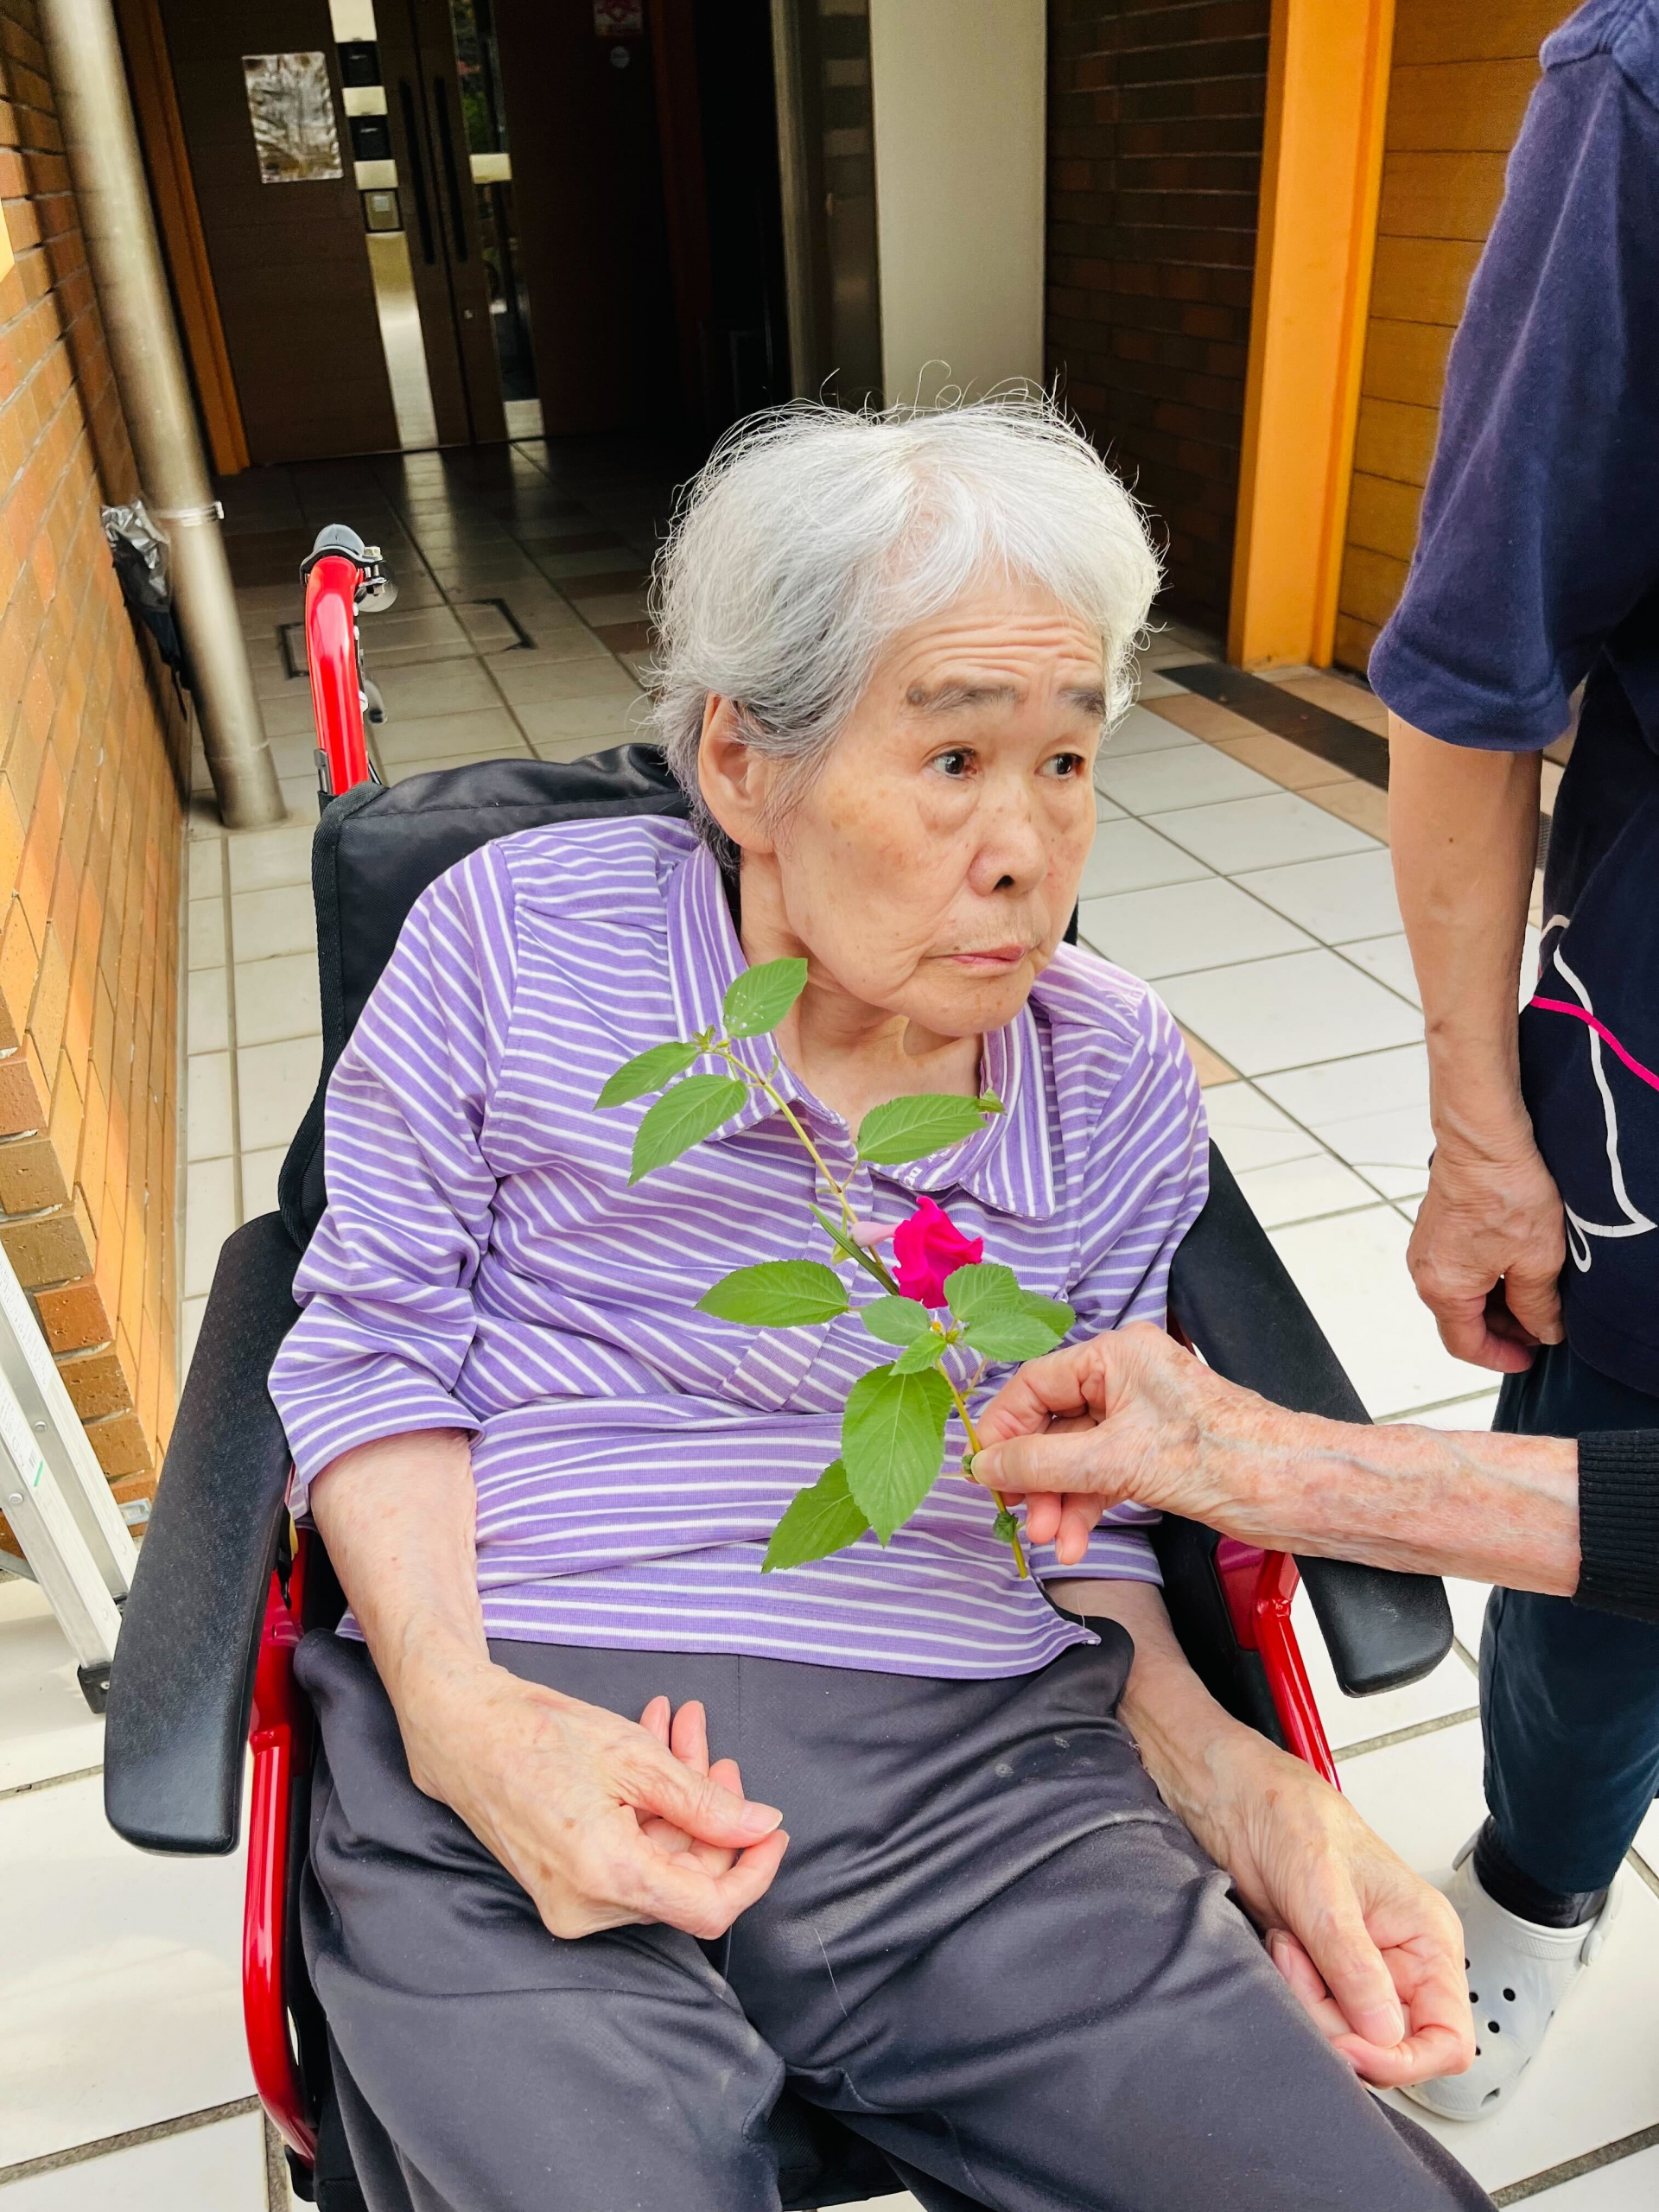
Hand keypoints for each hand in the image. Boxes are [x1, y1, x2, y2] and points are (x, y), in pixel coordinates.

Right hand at [394, 1648, 787, 1940]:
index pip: (709, 1910)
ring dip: (677, 1800)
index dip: (752, 1874)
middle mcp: (587, 1908)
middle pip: (684, 1879)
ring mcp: (571, 1903)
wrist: (462, 1734)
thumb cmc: (540, 1735)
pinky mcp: (562, 1887)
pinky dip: (645, 1810)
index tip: (772, 1832)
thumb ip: (705, 1802)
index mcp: (608, 1878)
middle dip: (709, 1812)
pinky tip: (651, 1749)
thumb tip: (760, 1826)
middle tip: (712, 1751)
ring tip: (679, 1730)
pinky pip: (626, 1858)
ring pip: (657, 1860)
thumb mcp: (635, 1758)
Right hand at [970, 1322, 1294, 1564]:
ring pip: (1075, 1458)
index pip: (1035, 1385)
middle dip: (1036, 1478)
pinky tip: (1075, 1539)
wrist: (1289, 1490)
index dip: (1005, 1430)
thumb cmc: (1223, 1456)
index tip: (984, 1472)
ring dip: (1058, 1502)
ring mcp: (1139, 1418)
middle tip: (1024, 1517)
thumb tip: (985, 1465)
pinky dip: (1085, 1508)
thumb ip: (1042, 1463)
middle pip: (1052, 1426)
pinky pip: (1101, 1476)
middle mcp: (1125, 1378)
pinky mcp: (1153, 1454)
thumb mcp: (1117, 1460)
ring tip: (1053, 1540)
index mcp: (1117, 1354)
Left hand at [1191, 1730, 1473, 2088]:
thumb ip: (1355, 1965)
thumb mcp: (1322, 1891)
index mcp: (1428, 1938)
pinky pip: (1316, 2017)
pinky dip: (1294, 1995)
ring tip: (1291, 1945)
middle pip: (1390, 2047)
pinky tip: (1284, 1949)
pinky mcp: (1325, 1974)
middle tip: (1302, 1966)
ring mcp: (1362, 1971)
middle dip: (1339, 2022)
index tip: (1351, 2044)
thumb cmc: (1290, 1816)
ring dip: (1309, 2003)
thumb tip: (1386, 2033)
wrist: (1237, 1799)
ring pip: (1349, 2036)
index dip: (1403, 2057)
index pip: (1448, 2039)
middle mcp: (1403, 1961)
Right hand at [1409, 1132, 1564, 1370]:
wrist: (1483, 1141)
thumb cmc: (1504, 1194)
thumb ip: (1539, 1308)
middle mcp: (1425, 1272)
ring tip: (1535, 1294)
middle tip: (1543, 1326)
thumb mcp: (1537, 1262)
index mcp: (1444, 1289)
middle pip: (1461, 1321)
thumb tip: (1542, 1331)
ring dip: (1496, 1303)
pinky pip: (1457, 1269)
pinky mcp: (1435, 1229)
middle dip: (1503, 1330)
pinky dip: (1485, 1279)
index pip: (1466, 1345)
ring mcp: (1426, 1249)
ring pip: (1461, 1295)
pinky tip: (1516, 1267)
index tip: (1529, 1359)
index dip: (1501, 1358)